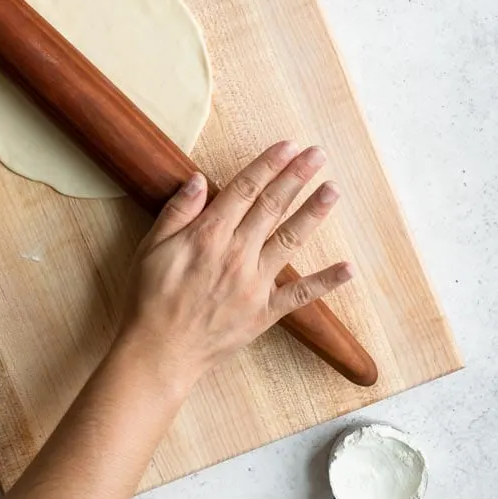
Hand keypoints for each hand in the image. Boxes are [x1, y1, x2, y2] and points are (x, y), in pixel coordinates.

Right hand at [119, 140, 351, 391]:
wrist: (159, 352)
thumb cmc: (149, 298)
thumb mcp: (151, 248)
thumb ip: (178, 212)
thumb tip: (200, 179)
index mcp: (208, 235)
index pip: (244, 189)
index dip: (268, 165)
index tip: (288, 146)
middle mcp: (237, 254)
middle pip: (271, 206)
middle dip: (296, 177)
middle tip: (317, 154)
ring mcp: (255, 284)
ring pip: (290, 240)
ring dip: (313, 213)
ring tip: (333, 189)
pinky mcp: (264, 312)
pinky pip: (300, 295)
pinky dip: (325, 282)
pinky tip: (348, 267)